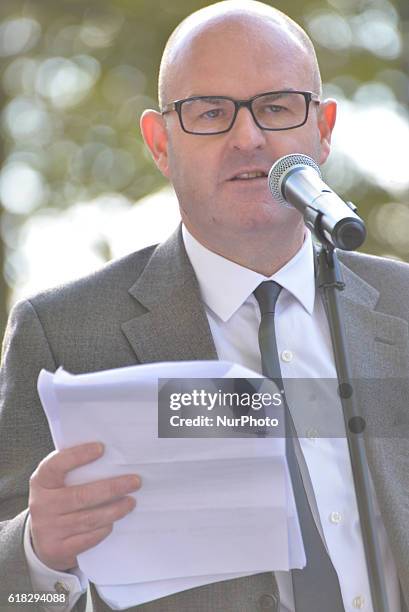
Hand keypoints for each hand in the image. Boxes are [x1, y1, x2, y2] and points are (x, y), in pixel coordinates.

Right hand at [28, 442, 139, 570]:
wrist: (41, 539)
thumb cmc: (58, 499)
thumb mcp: (57, 483)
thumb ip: (75, 471)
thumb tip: (111, 458)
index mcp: (41, 481)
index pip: (56, 465)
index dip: (78, 456)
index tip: (102, 448)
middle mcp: (42, 505)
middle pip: (81, 496)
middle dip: (112, 488)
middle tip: (135, 482)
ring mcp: (48, 529)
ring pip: (88, 519)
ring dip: (114, 510)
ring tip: (131, 502)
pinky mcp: (58, 549)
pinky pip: (87, 539)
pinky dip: (104, 529)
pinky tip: (115, 521)